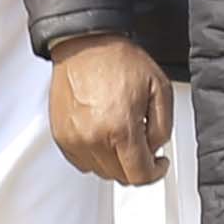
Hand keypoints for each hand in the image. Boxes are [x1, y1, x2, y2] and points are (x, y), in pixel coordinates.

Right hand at [47, 35, 172, 183]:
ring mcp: (74, 139)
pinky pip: (82, 162)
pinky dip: (96, 156)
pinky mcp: (61, 137)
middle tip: (143, 145)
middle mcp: (94, 138)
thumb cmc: (119, 61)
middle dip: (137, 166)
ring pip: (102, 172)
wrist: (86, 46)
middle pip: (121, 177)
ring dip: (116, 162)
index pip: (140, 175)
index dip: (156, 173)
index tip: (159, 164)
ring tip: (122, 136)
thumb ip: (162, 128)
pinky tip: (104, 136)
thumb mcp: (159, 90)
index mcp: (121, 129)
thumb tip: (155, 150)